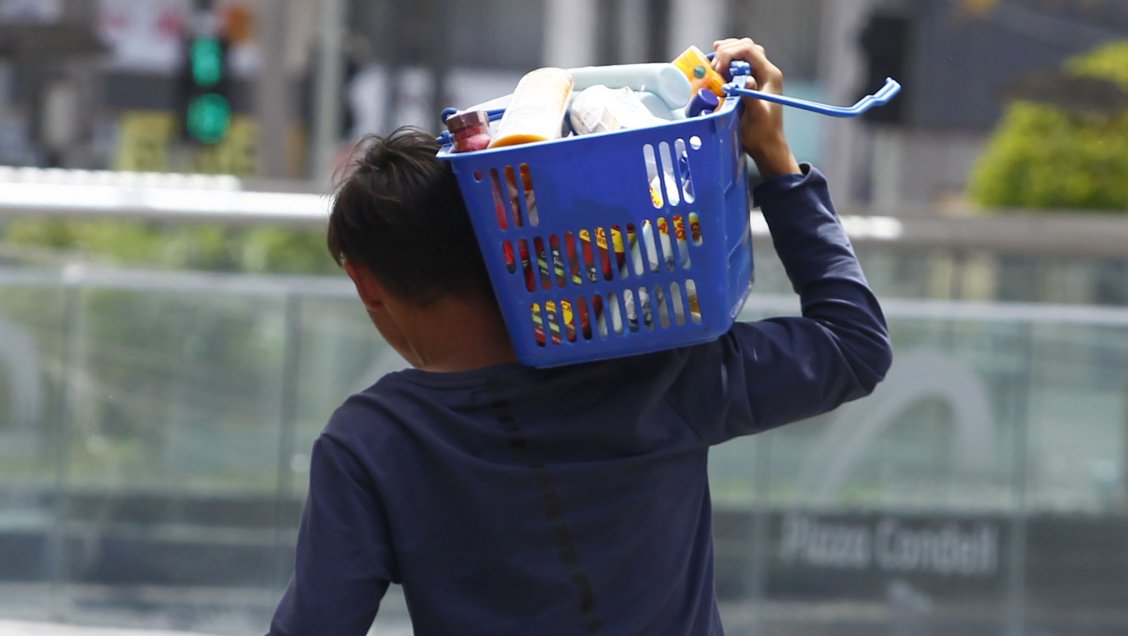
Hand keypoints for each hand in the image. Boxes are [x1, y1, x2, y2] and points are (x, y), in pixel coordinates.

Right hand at [711, 38, 800, 178]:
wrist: (767, 145)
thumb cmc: (762, 134)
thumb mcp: (756, 116)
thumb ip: (752, 96)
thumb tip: (746, 79)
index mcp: (770, 75)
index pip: (749, 50)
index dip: (730, 53)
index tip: (717, 67)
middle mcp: (766, 71)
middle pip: (746, 47)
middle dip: (727, 50)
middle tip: (713, 64)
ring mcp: (759, 76)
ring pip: (743, 53)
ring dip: (727, 53)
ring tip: (714, 61)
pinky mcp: (752, 83)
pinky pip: (739, 64)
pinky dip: (727, 62)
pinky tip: (717, 66)